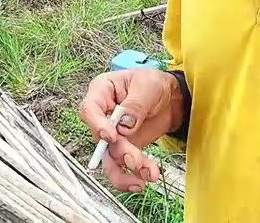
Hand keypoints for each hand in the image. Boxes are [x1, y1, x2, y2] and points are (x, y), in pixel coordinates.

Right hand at [78, 68, 181, 192]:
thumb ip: (135, 106)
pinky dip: (135, 174)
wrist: (170, 99)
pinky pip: (123, 165)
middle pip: (101, 139)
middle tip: (136, 159)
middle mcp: (103, 116)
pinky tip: (149, 175)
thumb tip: (124, 125)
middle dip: (120, 152)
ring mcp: (112, 134)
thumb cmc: (153, 84)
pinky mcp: (124, 148)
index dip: (97, 125)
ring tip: (147, 173)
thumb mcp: (147, 86)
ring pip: (110, 158)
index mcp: (102, 92)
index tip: (112, 136)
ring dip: (127, 169)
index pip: (89, 110)